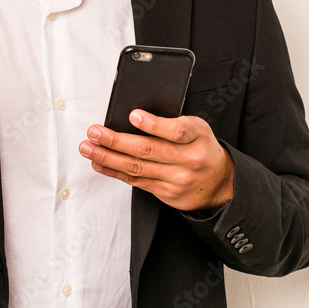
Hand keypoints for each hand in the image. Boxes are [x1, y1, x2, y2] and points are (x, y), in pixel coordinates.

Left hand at [78, 110, 234, 211]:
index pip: (176, 131)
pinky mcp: (166, 193)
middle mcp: (188, 159)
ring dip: (107, 157)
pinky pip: (135, 181)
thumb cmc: (201, 147)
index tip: (133, 116)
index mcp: (197, 136)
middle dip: (116, 140)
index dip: (154, 124)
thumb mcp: (196, 129)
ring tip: (88, 147)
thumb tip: (131, 116)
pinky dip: (114, 171)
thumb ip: (170, 122)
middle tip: (95, 132)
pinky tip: (99, 162)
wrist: (220, 183)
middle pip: (147, 150)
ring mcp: (177, 179)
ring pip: (136, 167)